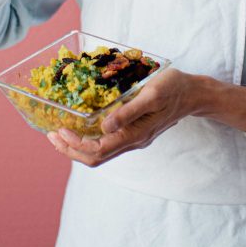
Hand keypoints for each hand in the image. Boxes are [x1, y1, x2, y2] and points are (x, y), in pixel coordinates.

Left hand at [46, 68, 199, 166]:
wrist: (193, 94)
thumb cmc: (172, 89)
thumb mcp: (150, 95)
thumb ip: (128, 112)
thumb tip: (103, 127)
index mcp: (135, 134)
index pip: (98, 150)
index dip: (75, 145)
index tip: (58, 131)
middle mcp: (133, 141)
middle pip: (96, 157)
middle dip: (71, 150)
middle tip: (51, 136)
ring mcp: (135, 138)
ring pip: (101, 152)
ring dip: (78, 146)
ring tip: (60, 134)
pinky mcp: (135, 131)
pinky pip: (108, 143)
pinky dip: (90, 139)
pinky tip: (82, 127)